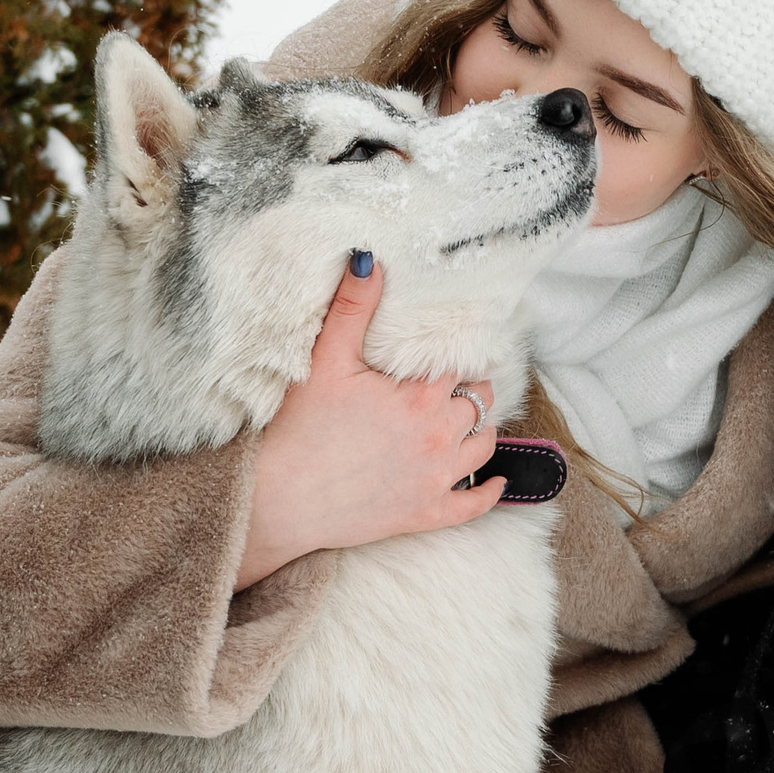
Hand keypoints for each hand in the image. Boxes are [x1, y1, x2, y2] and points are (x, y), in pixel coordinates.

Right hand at [234, 253, 504, 590]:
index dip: (455, 354)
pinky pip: (475, 505)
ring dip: (480, 429)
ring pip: (484, 446)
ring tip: (467, 418)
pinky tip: (494, 482)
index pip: (460, 364)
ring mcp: (437, 479)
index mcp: (420, 397)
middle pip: (480, 401)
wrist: (279, 498)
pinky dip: (490, 493)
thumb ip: (353, 308)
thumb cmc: (300, 428)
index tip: (448, 352)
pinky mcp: (426, 514)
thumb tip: (370, 259)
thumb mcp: (327, 359)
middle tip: (453, 382)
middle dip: (470, 388)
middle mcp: (439, 437)